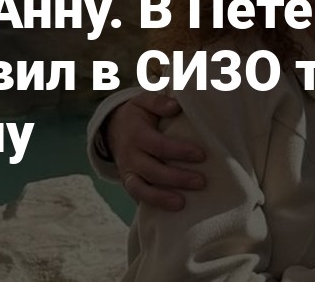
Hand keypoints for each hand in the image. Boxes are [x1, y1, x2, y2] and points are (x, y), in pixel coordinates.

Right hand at [107, 92, 206, 210]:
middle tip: (201, 182)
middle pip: (152, 171)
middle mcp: (131, 156)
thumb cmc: (137, 115)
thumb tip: (175, 106)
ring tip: (182, 204)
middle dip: (177, 178)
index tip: (202, 155)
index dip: (180, 151)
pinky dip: (152, 205)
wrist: (112, 128)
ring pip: (141, 189)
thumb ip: (158, 102)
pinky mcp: (129, 183)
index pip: (159, 145)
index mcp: (137, 134)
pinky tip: (171, 212)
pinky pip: (138, 197)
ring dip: (161, 198)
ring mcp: (128, 172)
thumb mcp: (143, 101)